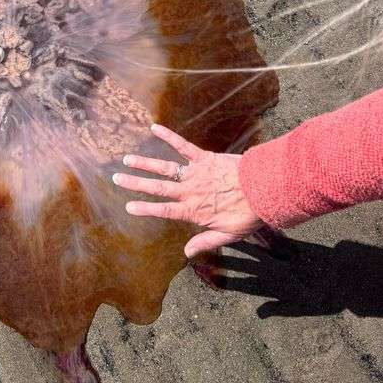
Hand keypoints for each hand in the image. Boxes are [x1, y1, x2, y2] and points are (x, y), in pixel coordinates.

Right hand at [112, 123, 262, 257]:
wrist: (265, 189)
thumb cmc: (249, 214)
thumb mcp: (228, 234)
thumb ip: (206, 242)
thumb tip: (187, 253)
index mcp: (194, 211)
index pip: (164, 211)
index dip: (145, 209)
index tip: (128, 207)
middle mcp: (190, 191)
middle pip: (157, 188)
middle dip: (135, 183)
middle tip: (116, 178)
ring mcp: (196, 173)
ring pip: (165, 168)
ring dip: (145, 163)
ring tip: (127, 159)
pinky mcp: (205, 158)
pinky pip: (183, 146)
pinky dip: (169, 136)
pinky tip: (155, 128)